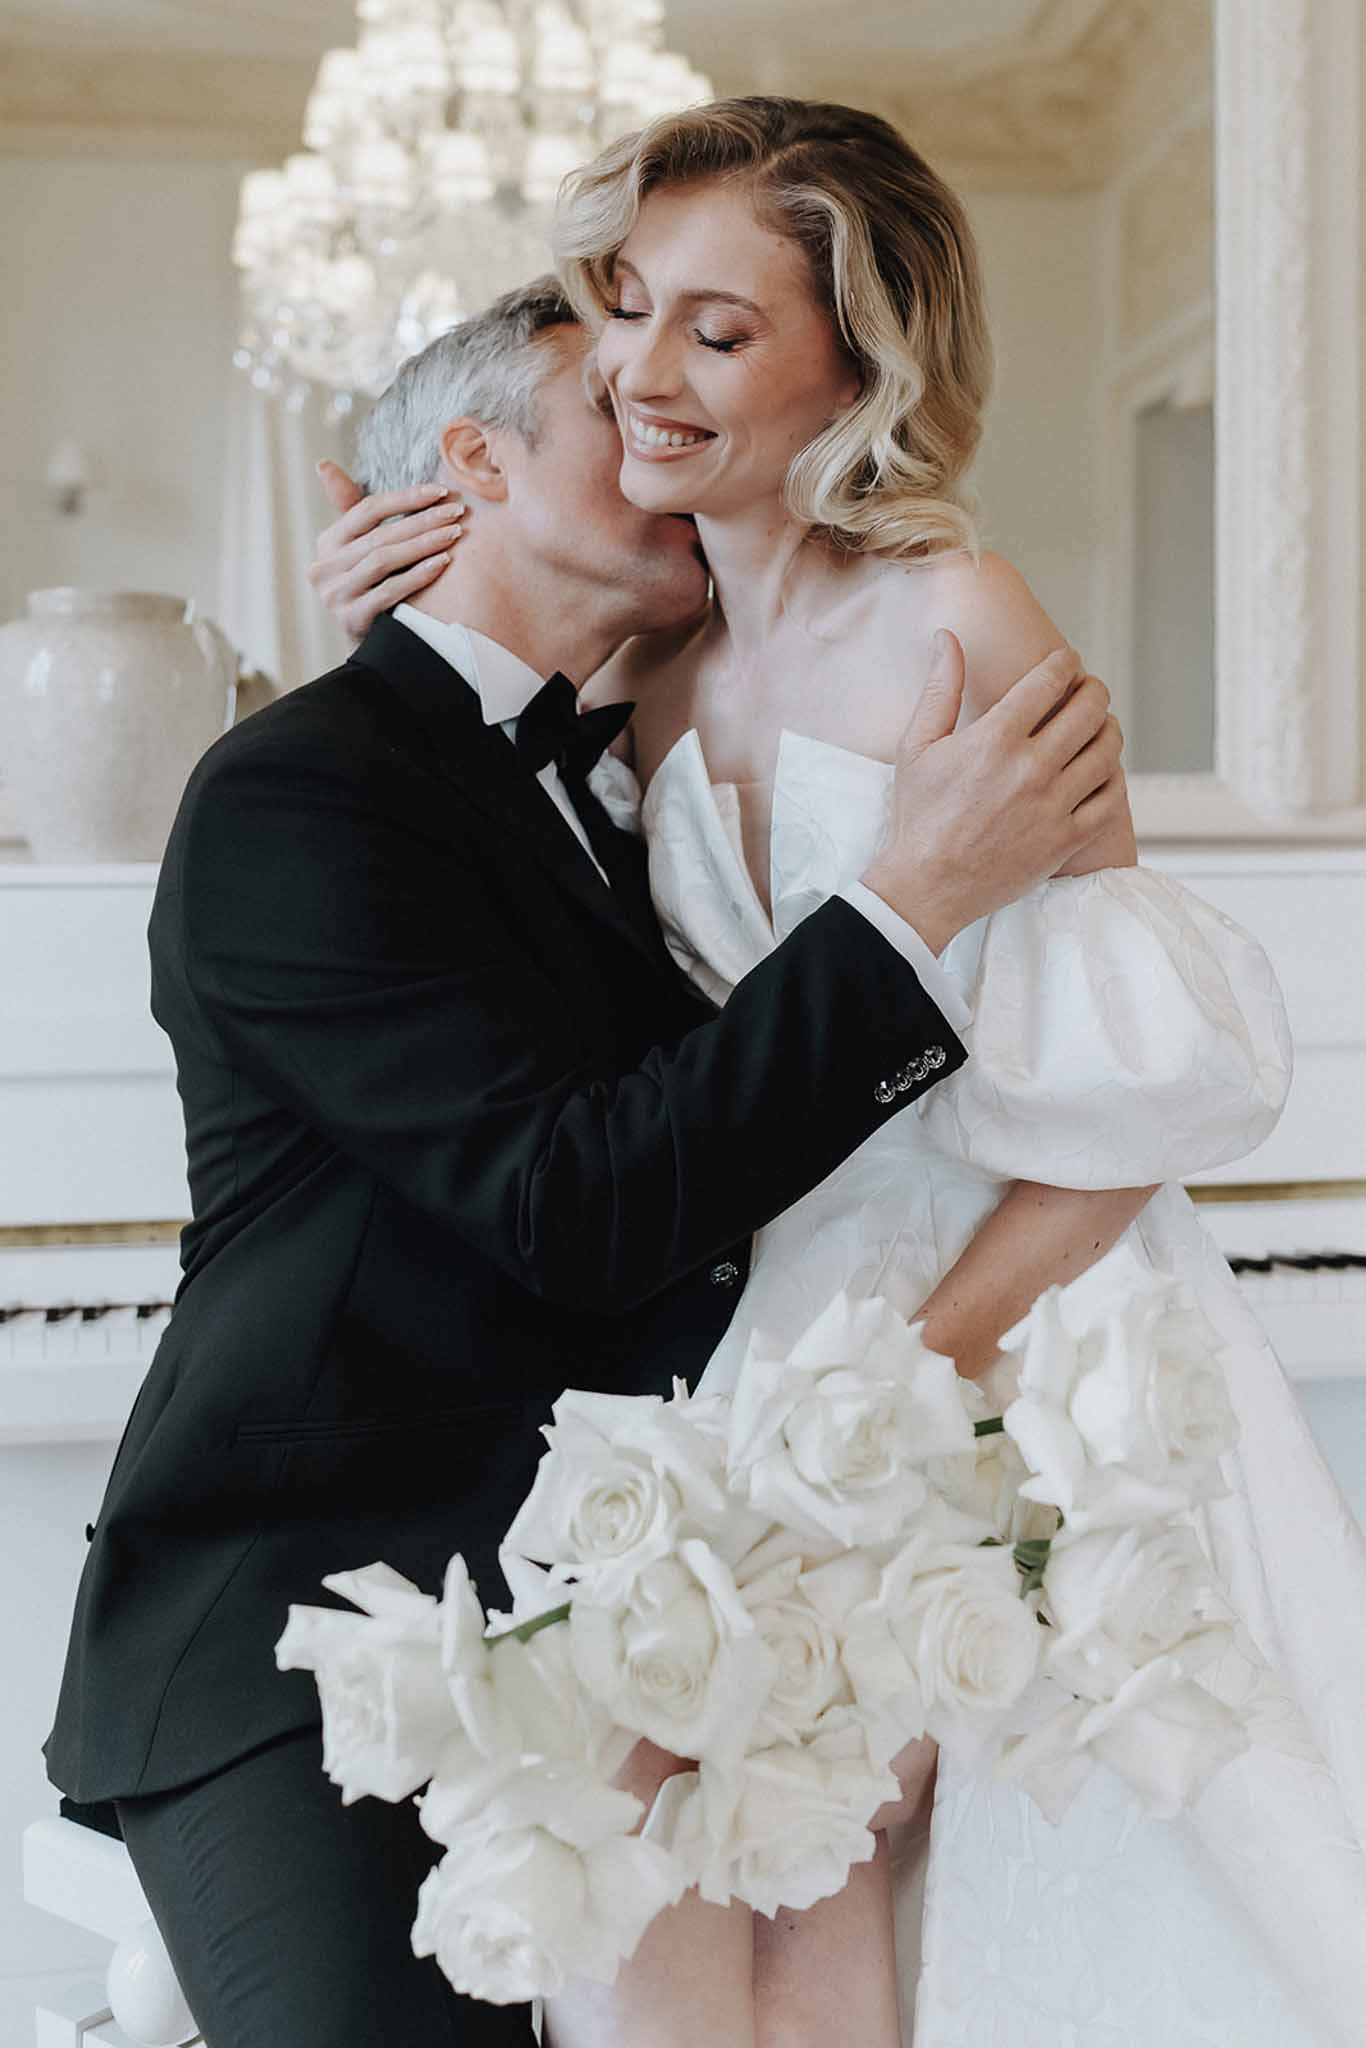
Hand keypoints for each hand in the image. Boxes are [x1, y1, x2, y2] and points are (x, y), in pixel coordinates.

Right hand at [309, 460, 466, 641]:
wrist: (372, 646)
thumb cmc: (372, 589)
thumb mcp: (360, 550)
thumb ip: (351, 510)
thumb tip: (324, 465)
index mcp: (327, 543)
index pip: (366, 510)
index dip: (405, 498)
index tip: (440, 491)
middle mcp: (324, 567)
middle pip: (379, 535)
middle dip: (422, 521)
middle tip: (457, 513)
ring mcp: (335, 595)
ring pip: (384, 560)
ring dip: (423, 545)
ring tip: (454, 534)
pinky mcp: (350, 619)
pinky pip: (388, 591)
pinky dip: (417, 576)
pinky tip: (442, 564)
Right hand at [862, 630, 1125, 952]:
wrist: (927, 886)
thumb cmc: (919, 815)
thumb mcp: (917, 747)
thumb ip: (939, 689)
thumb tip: (947, 638)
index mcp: (995, 739)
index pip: (1049, 681)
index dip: (1065, 662)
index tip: (1067, 660)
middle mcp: (1030, 768)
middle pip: (1090, 709)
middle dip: (1094, 689)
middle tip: (1088, 690)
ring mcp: (1053, 806)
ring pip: (1107, 751)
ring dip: (1109, 729)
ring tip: (1099, 726)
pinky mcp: (1066, 840)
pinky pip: (1110, 799)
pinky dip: (1113, 778)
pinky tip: (1102, 772)